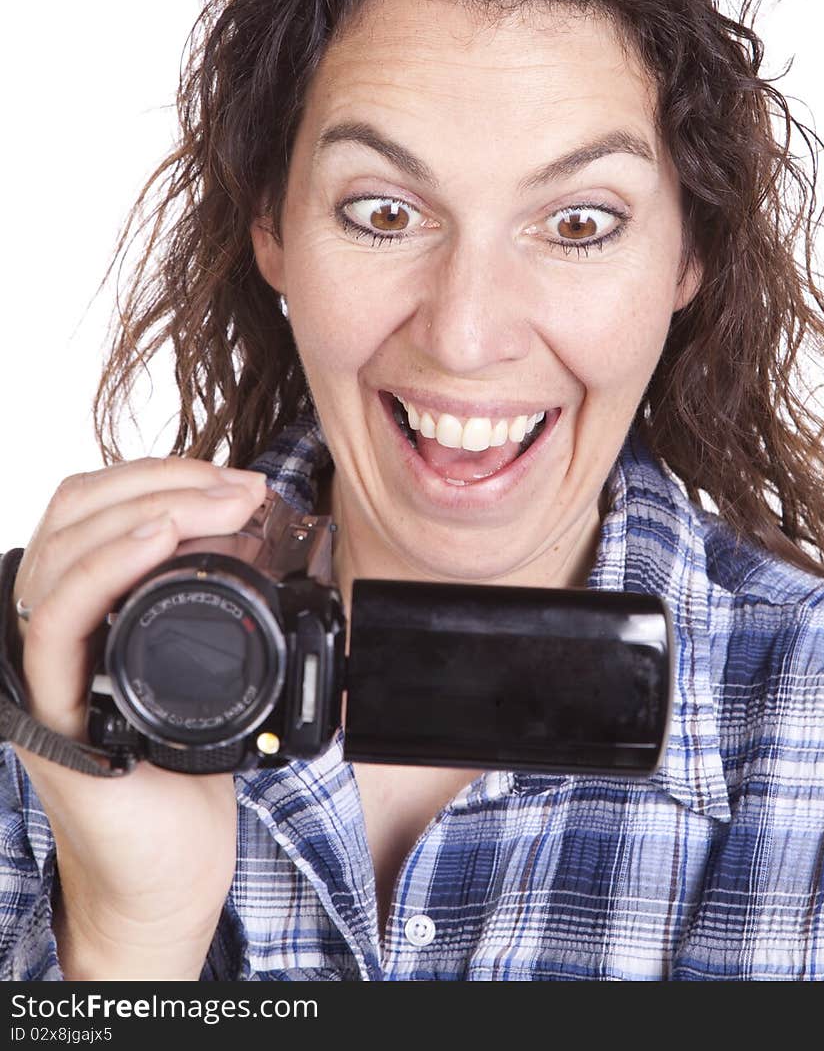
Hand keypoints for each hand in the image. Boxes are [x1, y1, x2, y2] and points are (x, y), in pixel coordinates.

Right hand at [11, 455, 267, 978]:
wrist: (169, 870)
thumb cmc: (184, 771)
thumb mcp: (206, 661)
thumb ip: (207, 596)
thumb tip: (259, 523)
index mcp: (84, 605)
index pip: (94, 504)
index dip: (161, 473)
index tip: (237, 478)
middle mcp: (51, 626)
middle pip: (78, 510)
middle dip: (166, 480)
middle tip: (241, 490)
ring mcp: (44, 664)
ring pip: (66, 546)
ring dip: (150, 507)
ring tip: (220, 504)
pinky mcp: (50, 709)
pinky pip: (58, 618)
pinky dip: (106, 564)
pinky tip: (157, 539)